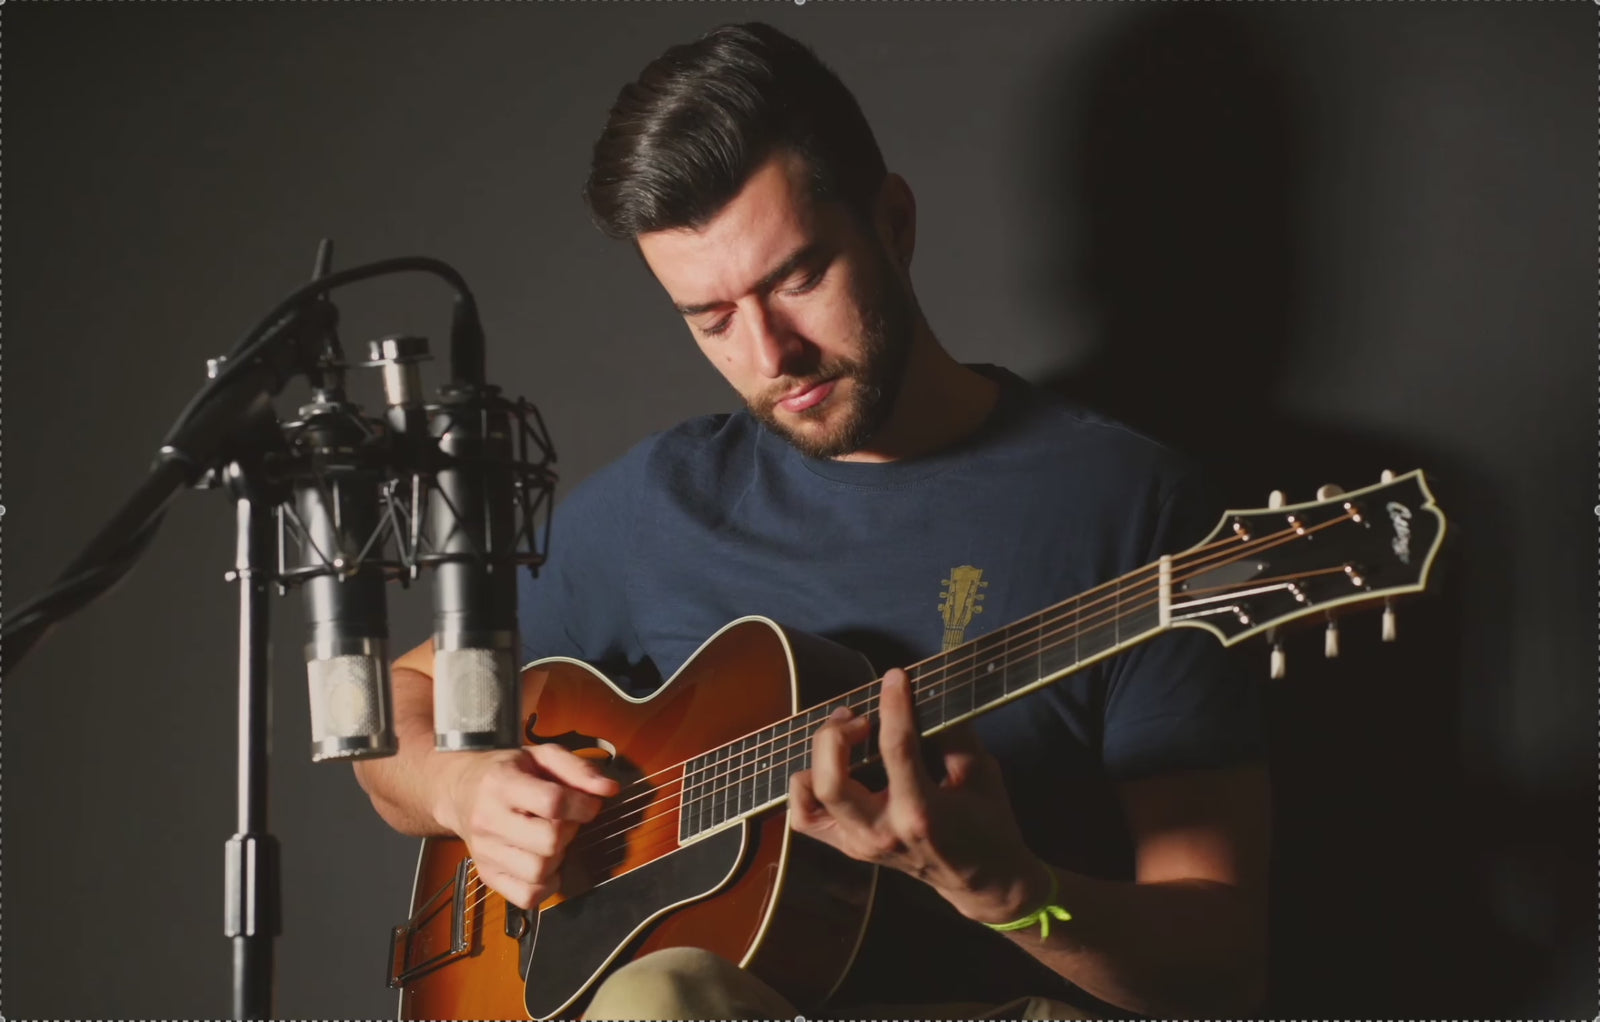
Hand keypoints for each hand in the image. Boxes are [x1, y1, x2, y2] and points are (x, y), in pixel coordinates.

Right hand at [436, 744, 620, 909]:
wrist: (460, 790)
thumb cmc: (508, 771)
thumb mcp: (541, 756)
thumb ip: (578, 768)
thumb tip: (610, 789)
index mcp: (502, 784)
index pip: (553, 802)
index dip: (583, 806)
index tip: (589, 805)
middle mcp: (488, 820)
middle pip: (549, 840)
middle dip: (570, 831)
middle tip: (566, 821)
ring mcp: (485, 852)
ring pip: (538, 871)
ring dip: (558, 857)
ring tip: (552, 840)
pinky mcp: (487, 875)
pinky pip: (526, 896)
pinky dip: (546, 886)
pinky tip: (547, 866)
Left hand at [788, 668, 1052, 923]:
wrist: (981, 881)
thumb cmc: (986, 824)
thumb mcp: (982, 773)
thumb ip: (954, 732)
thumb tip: (926, 690)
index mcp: (921, 814)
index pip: (896, 750)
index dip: (893, 705)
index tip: (895, 677)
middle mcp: (882, 833)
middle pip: (832, 780)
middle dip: (836, 735)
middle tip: (860, 716)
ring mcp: (859, 844)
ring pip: (810, 797)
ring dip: (819, 756)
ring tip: (843, 734)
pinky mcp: (847, 847)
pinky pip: (805, 816)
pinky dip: (806, 785)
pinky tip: (827, 764)